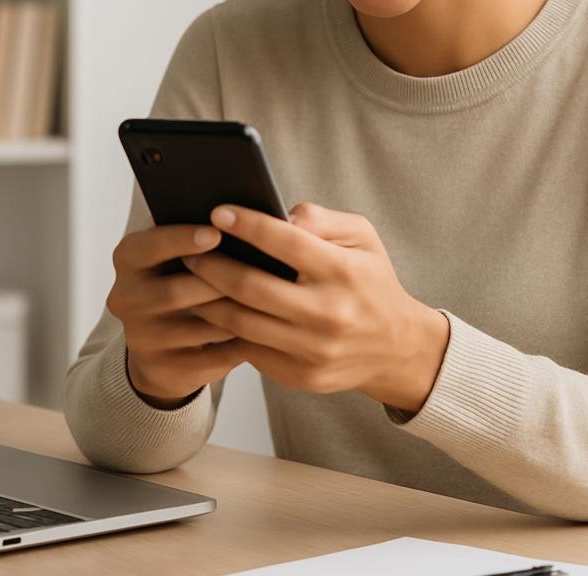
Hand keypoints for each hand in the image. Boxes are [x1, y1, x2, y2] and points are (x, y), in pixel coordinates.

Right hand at [106, 223, 246, 407]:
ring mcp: (141, 337)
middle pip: (174, 291)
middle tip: (256, 271)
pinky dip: (237, 343)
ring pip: (197, 327)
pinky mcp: (162, 368)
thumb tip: (249, 221)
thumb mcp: (181, 252)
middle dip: (218, 282)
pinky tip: (261, 331)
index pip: (148, 246)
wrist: (164, 341)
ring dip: (234, 314)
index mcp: (129, 259)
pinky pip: (208, 357)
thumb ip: (203, 235)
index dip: (181, 239)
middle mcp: (126, 297)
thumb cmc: (186, 278)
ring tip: (267, 301)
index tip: (216, 233)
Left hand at [183, 202, 449, 412]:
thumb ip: (320, 219)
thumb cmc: (371, 280)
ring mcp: (314, 350)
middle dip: (212, 265)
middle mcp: (328, 313)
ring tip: (192, 278)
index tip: (217, 212)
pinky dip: (227, 329)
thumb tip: (276, 215)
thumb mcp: (363, 237)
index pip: (285, 242)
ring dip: (209, 299)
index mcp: (343, 271)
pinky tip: (213, 310)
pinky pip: (251, 351)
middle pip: (250, 287)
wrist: (397, 347)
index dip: (247, 225)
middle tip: (190, 249)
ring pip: (242, 324)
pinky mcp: (302, 376)